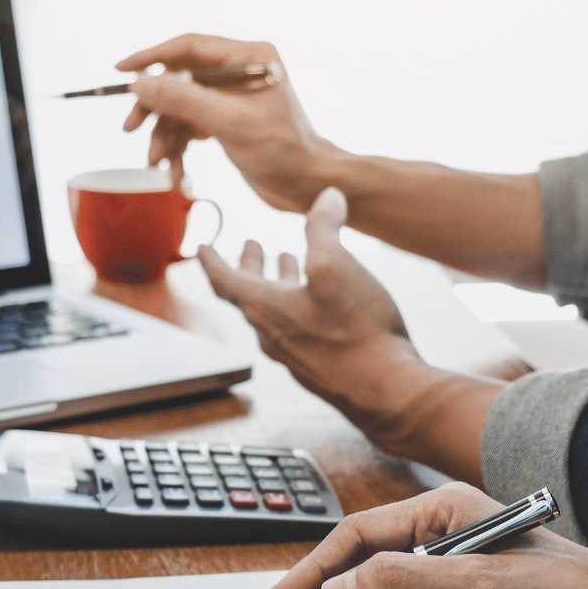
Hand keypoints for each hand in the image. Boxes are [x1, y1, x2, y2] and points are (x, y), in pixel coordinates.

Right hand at [116, 34, 343, 209]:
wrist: (308, 186)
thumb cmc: (283, 152)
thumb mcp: (230, 124)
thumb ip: (183, 101)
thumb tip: (140, 84)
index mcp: (248, 57)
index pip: (189, 47)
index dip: (152, 57)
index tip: (122, 71)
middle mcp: (239, 72)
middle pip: (180, 80)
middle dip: (155, 108)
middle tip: (131, 129)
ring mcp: (232, 98)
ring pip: (182, 108)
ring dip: (166, 135)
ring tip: (159, 163)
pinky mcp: (228, 122)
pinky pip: (192, 127)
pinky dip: (180, 148)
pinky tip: (175, 171)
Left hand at [198, 187, 497, 480]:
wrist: (386, 392)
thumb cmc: (355, 331)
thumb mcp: (335, 265)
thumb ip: (323, 228)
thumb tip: (326, 197)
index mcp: (263, 308)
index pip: (222, 279)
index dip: (210, 258)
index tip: (201, 245)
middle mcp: (271, 334)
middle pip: (248, 294)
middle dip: (249, 264)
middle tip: (251, 245)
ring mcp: (294, 355)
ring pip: (274, 311)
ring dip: (276, 282)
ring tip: (288, 261)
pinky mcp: (318, 366)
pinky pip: (296, 328)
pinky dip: (298, 303)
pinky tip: (320, 299)